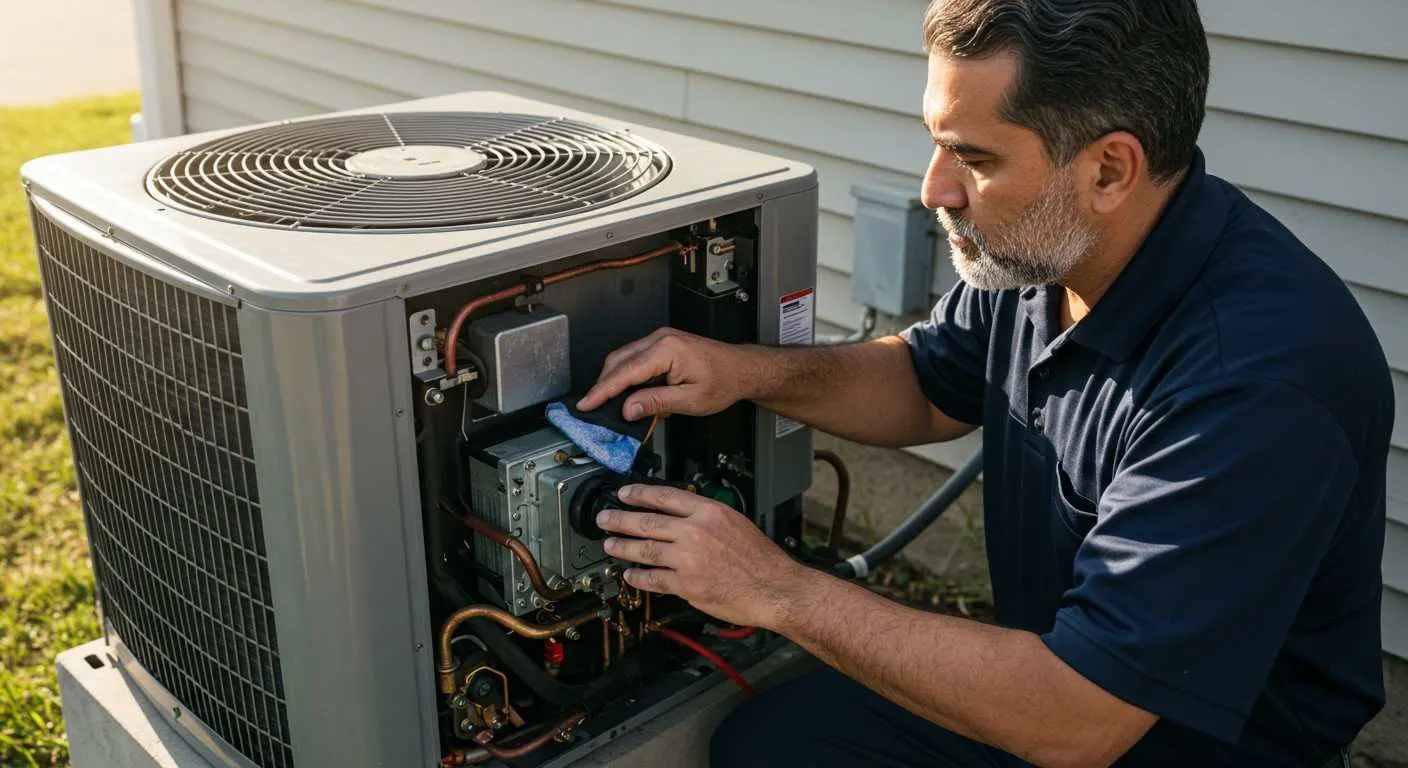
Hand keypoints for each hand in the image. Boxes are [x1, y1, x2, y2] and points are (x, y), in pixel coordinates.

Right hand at [576, 328, 756, 420]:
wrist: (742, 369)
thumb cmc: (724, 381)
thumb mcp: (691, 400)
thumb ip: (657, 402)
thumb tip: (629, 408)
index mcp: (667, 350)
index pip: (625, 372)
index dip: (602, 390)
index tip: (587, 404)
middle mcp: (661, 339)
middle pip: (618, 361)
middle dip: (602, 385)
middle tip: (591, 407)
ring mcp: (661, 339)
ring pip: (624, 358)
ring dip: (614, 380)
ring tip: (608, 404)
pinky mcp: (662, 344)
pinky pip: (635, 357)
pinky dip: (627, 375)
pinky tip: (629, 393)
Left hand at [596, 483, 805, 629]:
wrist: (774, 587)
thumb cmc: (760, 559)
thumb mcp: (736, 522)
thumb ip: (706, 517)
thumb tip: (680, 515)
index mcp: (709, 512)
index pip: (665, 497)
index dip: (639, 494)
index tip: (624, 494)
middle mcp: (696, 532)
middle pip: (647, 522)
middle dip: (620, 520)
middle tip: (605, 519)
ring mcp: (689, 559)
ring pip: (645, 550)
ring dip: (623, 547)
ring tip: (610, 546)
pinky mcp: (686, 584)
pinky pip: (654, 579)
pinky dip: (638, 576)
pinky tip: (630, 574)